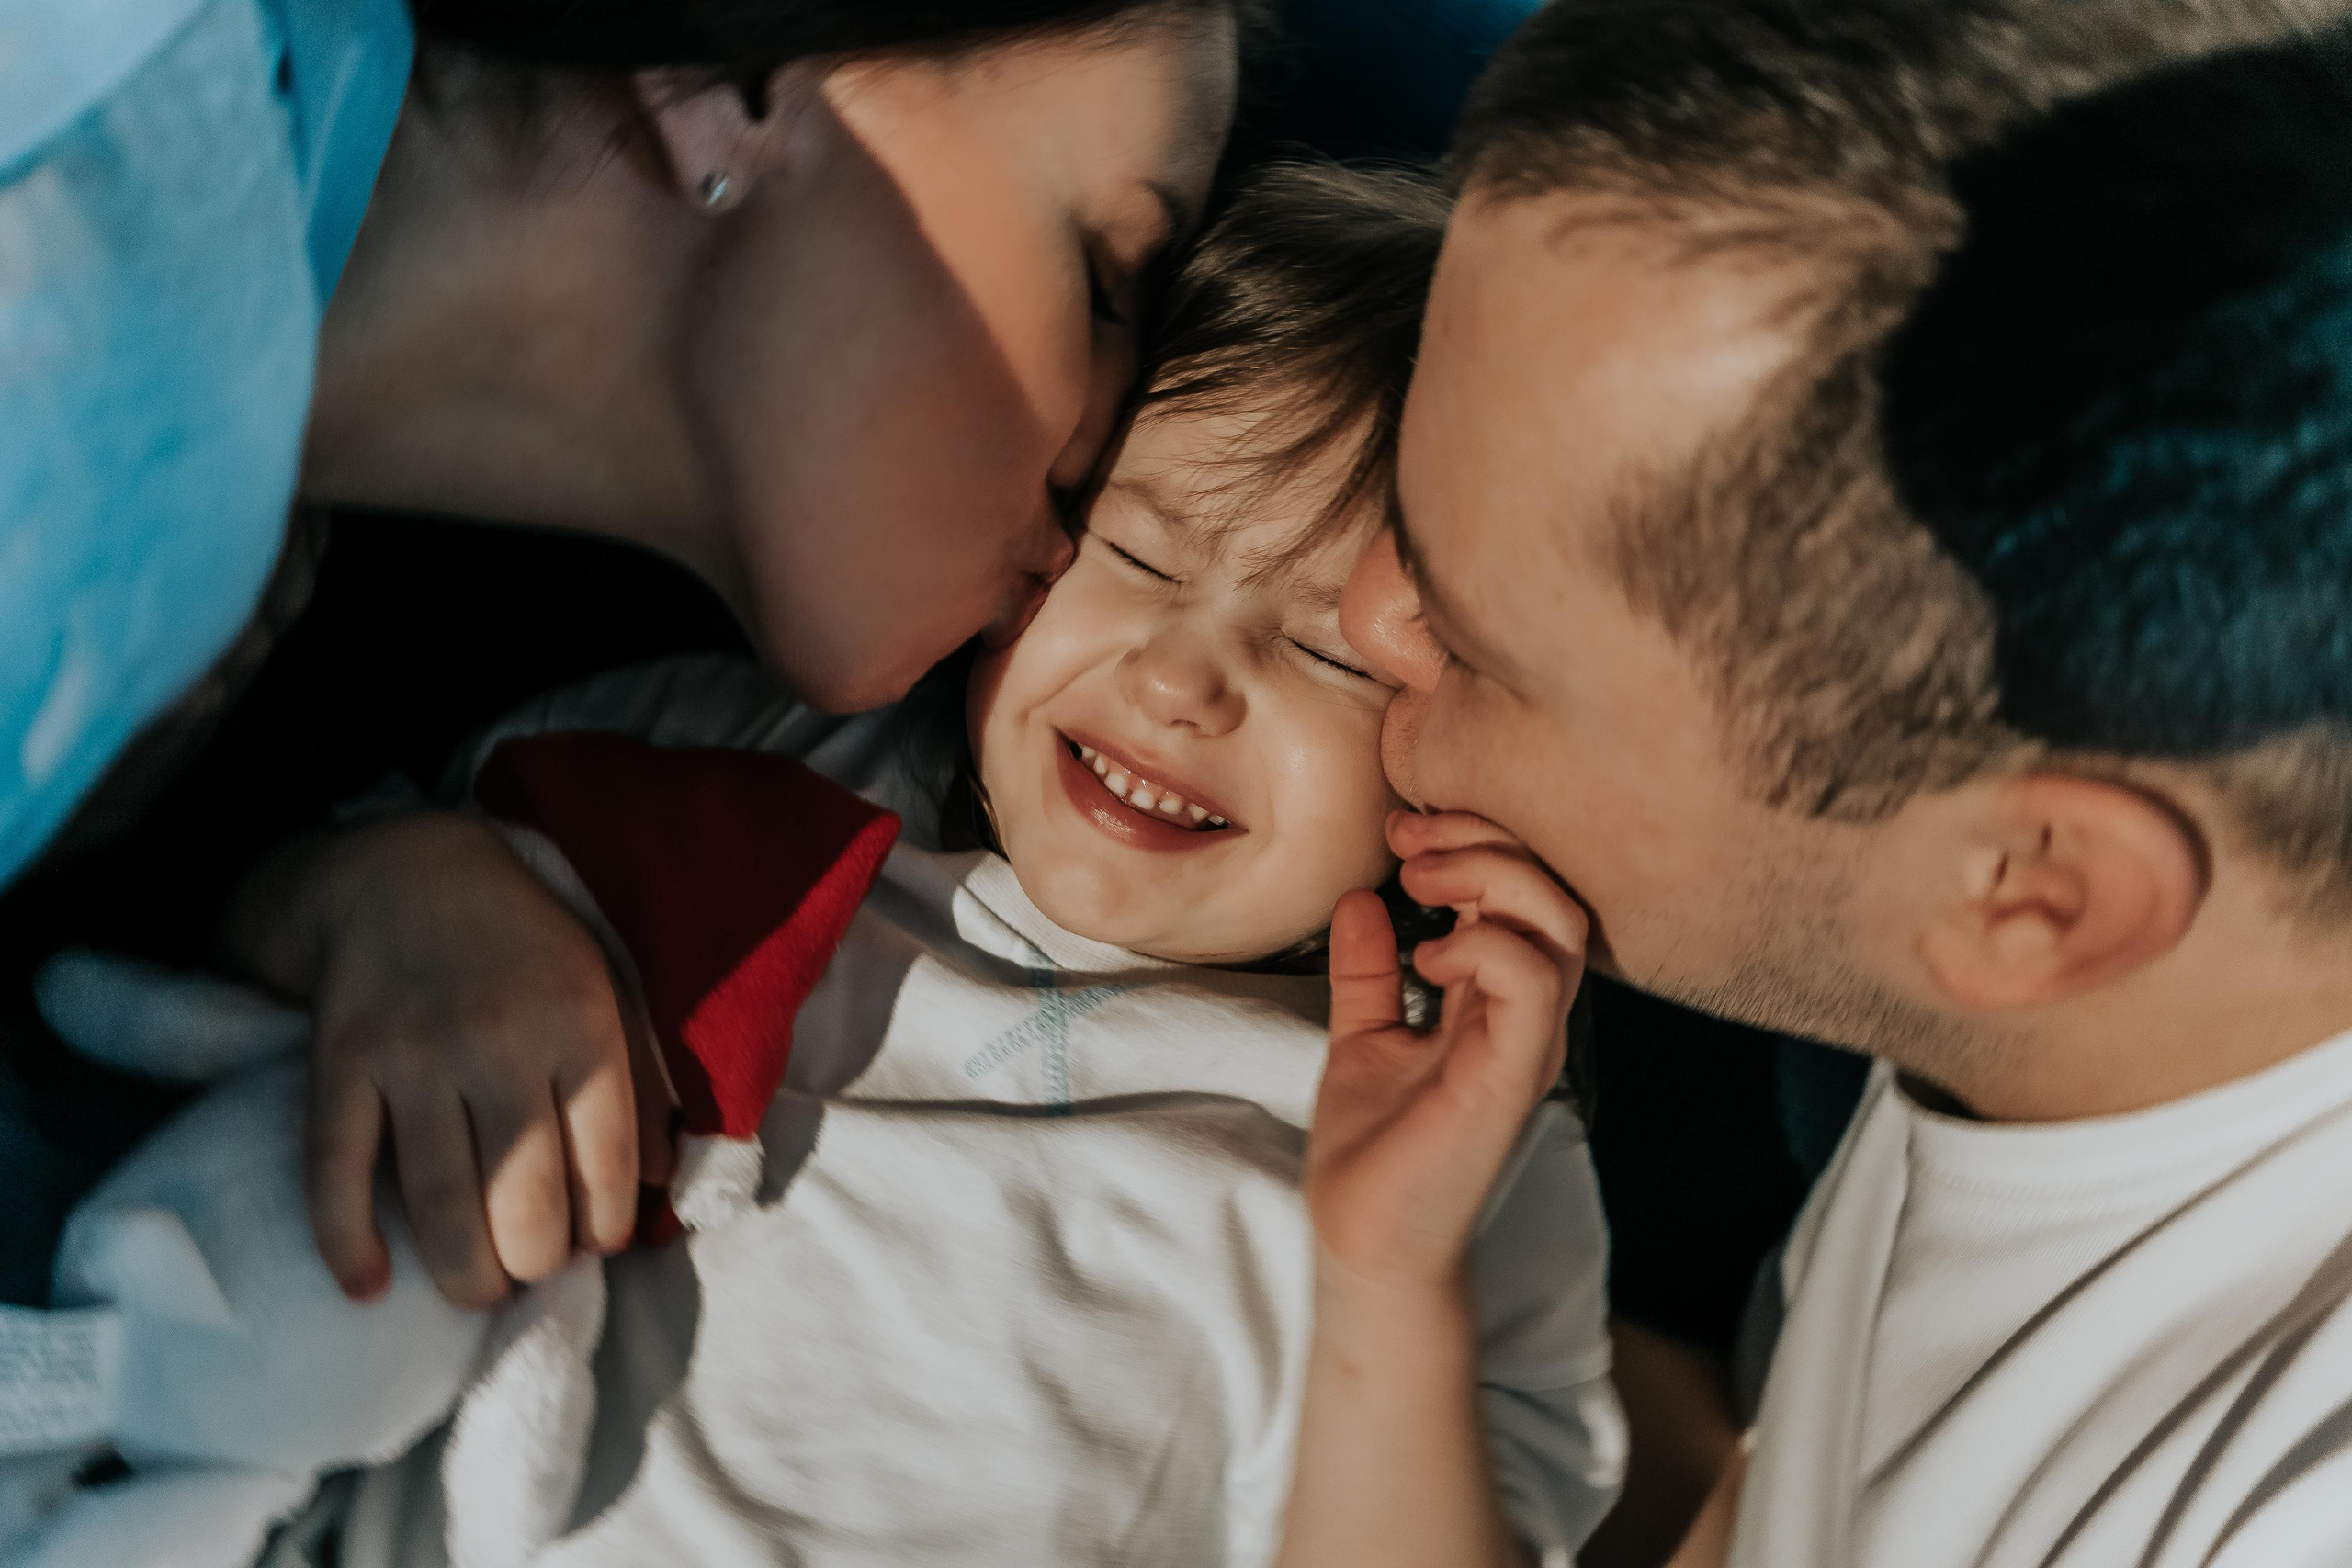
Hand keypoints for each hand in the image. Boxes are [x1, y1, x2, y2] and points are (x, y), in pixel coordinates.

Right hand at [222, 813, 671, 1307]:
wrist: (404, 874)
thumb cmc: (523, 946)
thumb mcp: (606, 990)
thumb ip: (641, 1082)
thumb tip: (662, 1183)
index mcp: (580, 1025)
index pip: (606, 1163)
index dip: (604, 1225)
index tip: (594, 1245)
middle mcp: (501, 1044)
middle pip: (524, 1198)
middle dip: (533, 1261)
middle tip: (530, 1271)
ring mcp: (414, 1057)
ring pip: (441, 1201)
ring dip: (463, 1273)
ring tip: (476, 1293)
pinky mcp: (340, 1065)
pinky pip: (337, 1172)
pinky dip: (348, 1242)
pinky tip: (370, 1287)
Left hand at [1309, 811, 1585, 1291]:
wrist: (1363, 1244)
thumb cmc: (1373, 1151)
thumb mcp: (1364, 1036)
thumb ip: (1369, 971)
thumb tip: (1360, 896)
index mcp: (1501, 1001)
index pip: (1525, 890)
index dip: (1472, 839)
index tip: (1402, 832)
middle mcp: (1527, 1017)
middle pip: (1553, 889)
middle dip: (1483, 838)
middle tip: (1410, 840)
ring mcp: (1526, 1045)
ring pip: (1558, 923)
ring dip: (1488, 878)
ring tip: (1421, 885)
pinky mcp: (1509, 1078)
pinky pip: (1529, 982)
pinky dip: (1482, 944)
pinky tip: (1426, 957)